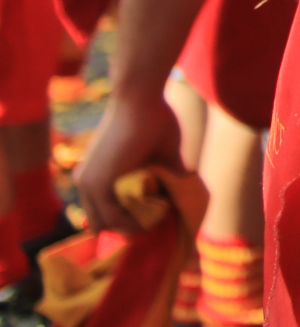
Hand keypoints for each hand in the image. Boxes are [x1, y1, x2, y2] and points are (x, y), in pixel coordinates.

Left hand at [75, 86, 181, 233]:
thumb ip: (169, 168)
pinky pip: (111, 218)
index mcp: (94, 175)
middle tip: (152, 223)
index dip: (123, 219)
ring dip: (130, 227)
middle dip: (125, 227)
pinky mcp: (96, 184)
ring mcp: (87, 183)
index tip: (150, 216)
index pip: (100, 212)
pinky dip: (130, 223)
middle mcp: (84, 181)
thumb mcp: (162, 151)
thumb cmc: (153, 118)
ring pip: (104, 224)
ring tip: (155, 220)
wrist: (140, 99)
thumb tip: (188, 179)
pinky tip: (152, 217)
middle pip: (99, 224)